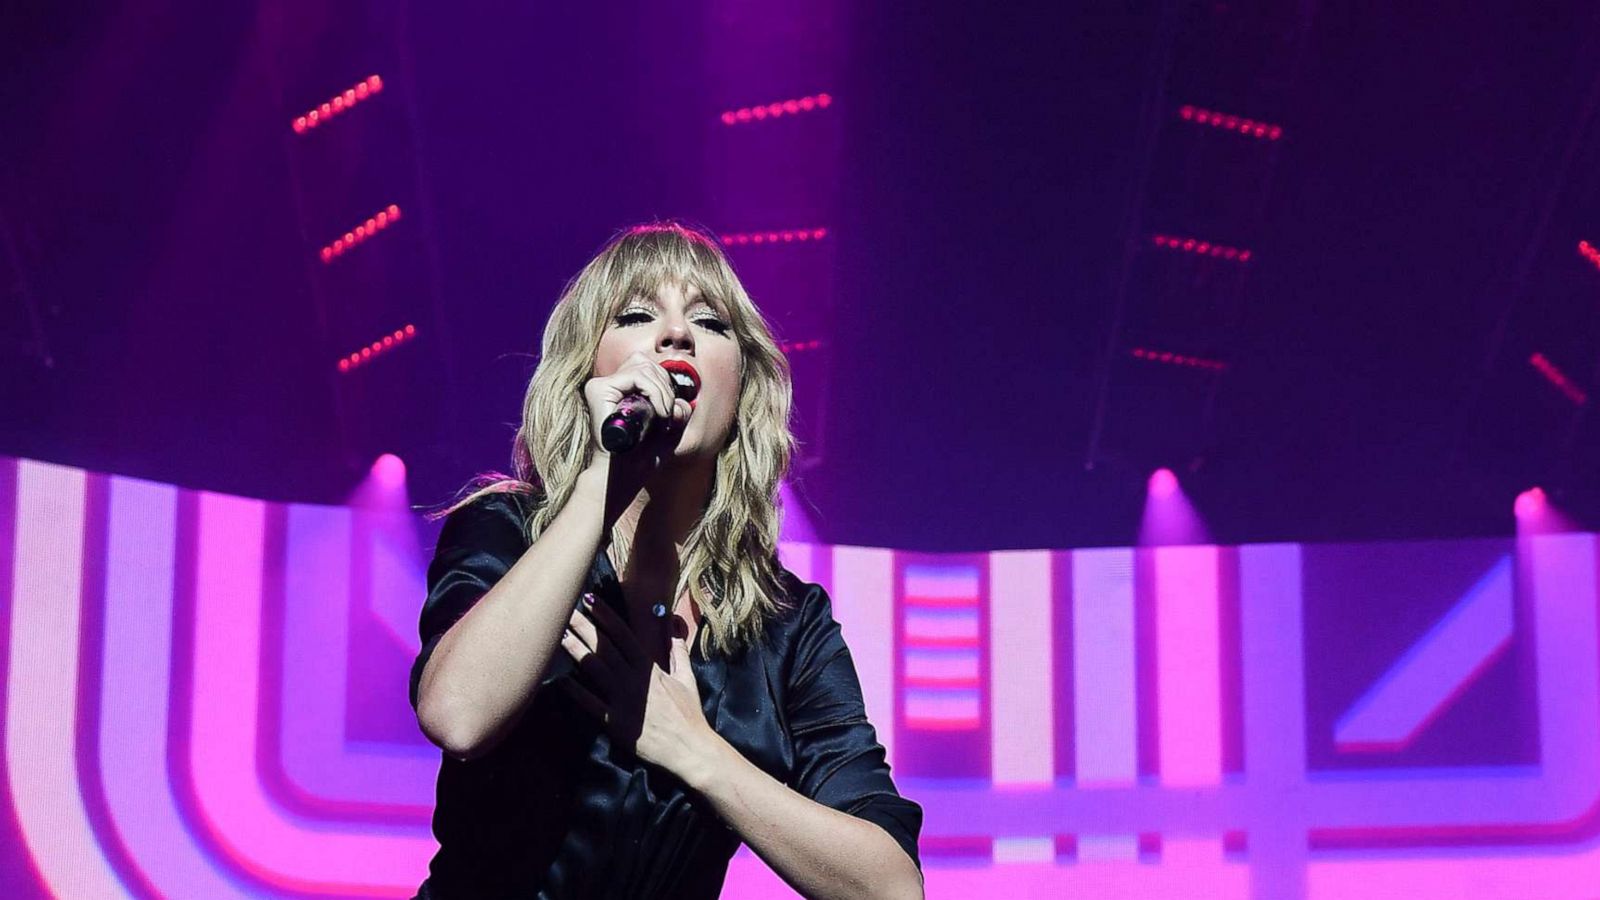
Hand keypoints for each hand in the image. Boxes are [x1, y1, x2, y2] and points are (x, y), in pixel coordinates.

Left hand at [558, 594, 714, 777]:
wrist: (689, 749)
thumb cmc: (689, 714)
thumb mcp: (686, 678)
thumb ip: (678, 650)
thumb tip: (675, 624)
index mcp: (650, 668)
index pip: (624, 635)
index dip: (606, 616)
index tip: (591, 600)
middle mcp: (634, 680)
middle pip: (604, 647)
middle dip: (583, 627)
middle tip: (564, 609)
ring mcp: (622, 701)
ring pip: (594, 670)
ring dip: (575, 651)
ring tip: (558, 636)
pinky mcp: (614, 723)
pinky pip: (590, 704)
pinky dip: (575, 692)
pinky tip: (560, 680)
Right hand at [581, 352, 692, 488]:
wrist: (625, 475)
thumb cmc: (643, 456)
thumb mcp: (669, 431)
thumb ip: (678, 412)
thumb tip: (681, 401)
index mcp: (620, 391)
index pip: (647, 367)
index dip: (665, 383)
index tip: (670, 411)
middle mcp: (608, 386)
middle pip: (645, 363)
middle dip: (666, 385)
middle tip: (668, 414)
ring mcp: (600, 386)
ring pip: (642, 366)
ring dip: (662, 391)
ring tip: (664, 415)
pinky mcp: (598, 390)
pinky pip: (636, 376)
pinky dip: (655, 391)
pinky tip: (659, 412)